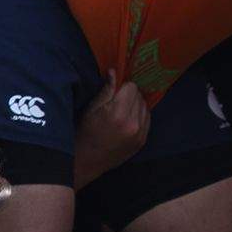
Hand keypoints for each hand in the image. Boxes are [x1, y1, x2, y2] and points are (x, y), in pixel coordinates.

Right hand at [73, 71, 149, 185]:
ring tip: (121, 112)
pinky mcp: (142, 141)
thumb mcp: (92, 108)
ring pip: (145, 107)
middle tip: (116, 102)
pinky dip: (139, 116)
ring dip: (136, 105)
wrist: (86, 161)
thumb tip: (115, 70)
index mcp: (119, 113)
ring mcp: (139, 134)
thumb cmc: (84, 132)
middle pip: (139, 96)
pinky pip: (147, 119)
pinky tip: (127, 120)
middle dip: (129, 95)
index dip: (122, 87)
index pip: (132, 87)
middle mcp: (133, 124)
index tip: (114, 91)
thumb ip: (107, 89)